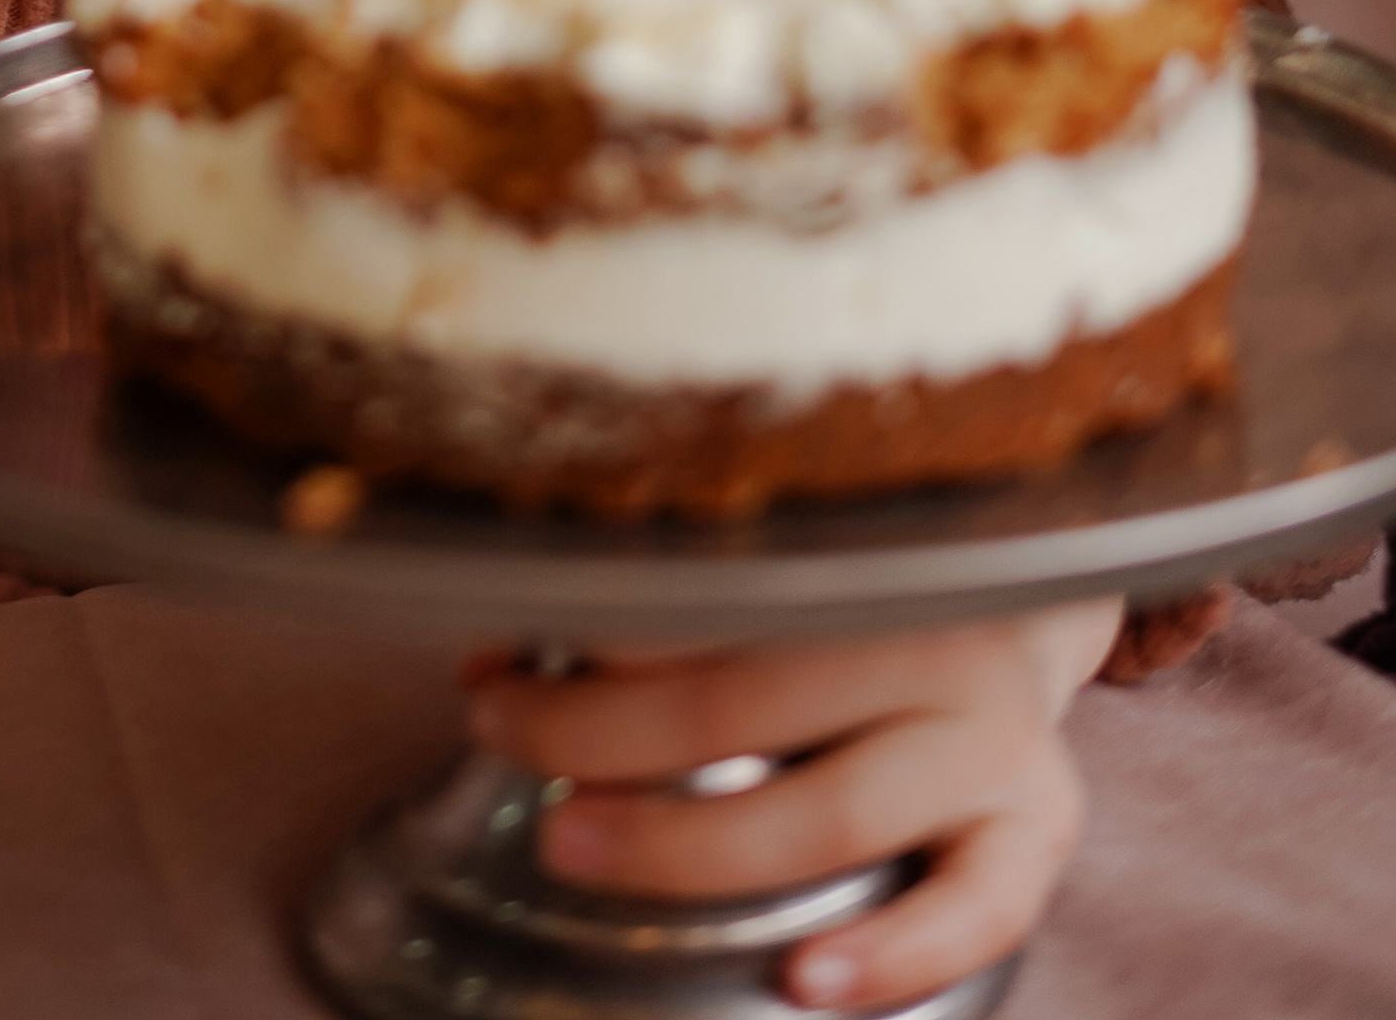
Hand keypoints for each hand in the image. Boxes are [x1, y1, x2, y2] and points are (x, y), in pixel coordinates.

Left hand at [461, 599, 1121, 1008]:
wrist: (1027, 605)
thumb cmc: (857, 598)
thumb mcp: (778, 568)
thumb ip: (657, 600)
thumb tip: (486, 650)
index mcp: (858, 550)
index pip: (701, 588)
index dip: (581, 629)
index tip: (487, 662)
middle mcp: (932, 630)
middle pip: (743, 696)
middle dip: (600, 731)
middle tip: (499, 737)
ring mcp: (994, 733)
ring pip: (839, 808)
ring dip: (694, 845)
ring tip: (574, 844)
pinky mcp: (1040, 823)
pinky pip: (981, 905)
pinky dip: (894, 951)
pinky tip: (804, 980)